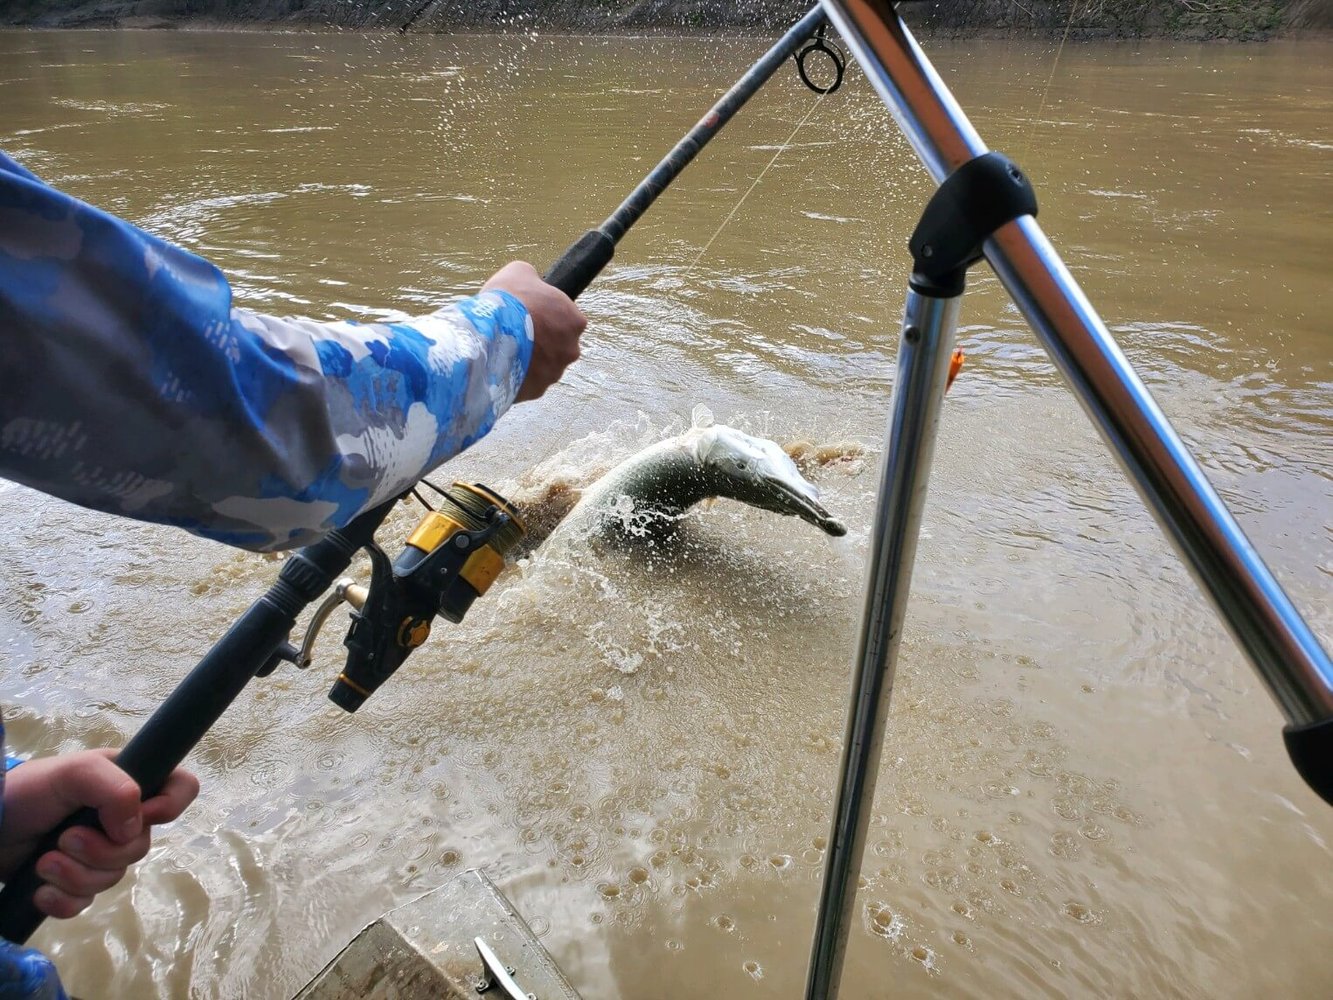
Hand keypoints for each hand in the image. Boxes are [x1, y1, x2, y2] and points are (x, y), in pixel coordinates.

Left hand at [0, 750, 198, 918]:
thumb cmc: (28, 792)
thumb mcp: (74, 773)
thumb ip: (115, 789)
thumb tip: (135, 827)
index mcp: (128, 783)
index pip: (180, 788)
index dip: (171, 806)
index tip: (142, 815)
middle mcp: (119, 817)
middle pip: (141, 847)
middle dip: (101, 851)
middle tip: (66, 838)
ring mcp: (98, 852)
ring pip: (113, 878)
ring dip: (75, 875)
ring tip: (44, 862)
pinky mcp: (73, 882)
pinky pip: (86, 903)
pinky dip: (62, 900)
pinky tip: (40, 890)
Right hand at [482, 261, 586, 402]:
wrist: (489, 335)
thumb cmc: (508, 299)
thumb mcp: (520, 272)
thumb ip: (533, 279)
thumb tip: (531, 281)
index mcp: (575, 320)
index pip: (568, 318)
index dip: (547, 314)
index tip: (531, 313)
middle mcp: (572, 349)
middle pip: (558, 345)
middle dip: (541, 341)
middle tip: (517, 332)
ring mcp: (555, 373)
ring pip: (544, 366)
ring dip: (530, 360)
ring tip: (505, 351)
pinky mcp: (538, 391)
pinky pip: (529, 382)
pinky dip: (518, 376)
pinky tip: (501, 366)